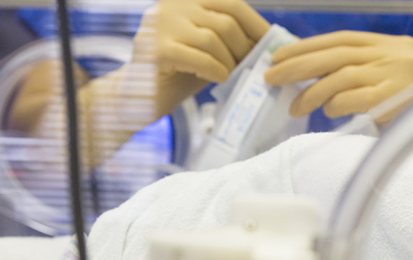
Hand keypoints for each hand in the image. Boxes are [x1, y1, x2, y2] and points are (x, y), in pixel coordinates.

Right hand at [130, 0, 269, 118]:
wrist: (140, 96)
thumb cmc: (181, 73)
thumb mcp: (211, 49)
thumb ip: (233, 39)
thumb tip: (272, 41)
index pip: (231, 3)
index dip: (256, 24)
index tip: (272, 43)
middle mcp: (171, 5)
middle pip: (226, 20)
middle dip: (244, 47)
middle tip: (250, 67)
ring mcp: (160, 24)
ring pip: (214, 39)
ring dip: (229, 62)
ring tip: (229, 75)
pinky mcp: (156, 49)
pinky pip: (201, 58)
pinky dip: (216, 71)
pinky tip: (217, 79)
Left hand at [263, 30, 412, 121]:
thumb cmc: (407, 110)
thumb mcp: (386, 78)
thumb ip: (356, 69)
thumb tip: (305, 70)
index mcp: (392, 45)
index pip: (342, 39)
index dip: (308, 46)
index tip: (279, 56)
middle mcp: (396, 55)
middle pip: (337, 55)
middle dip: (300, 65)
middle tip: (272, 77)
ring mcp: (397, 76)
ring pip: (342, 76)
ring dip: (313, 92)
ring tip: (295, 108)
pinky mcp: (396, 100)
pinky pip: (355, 98)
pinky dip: (336, 104)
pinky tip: (326, 112)